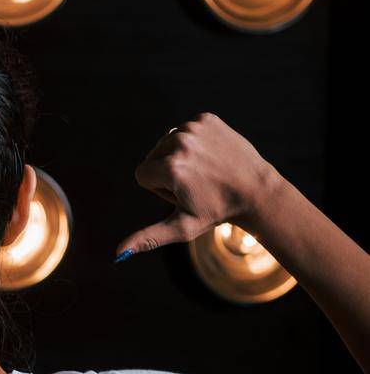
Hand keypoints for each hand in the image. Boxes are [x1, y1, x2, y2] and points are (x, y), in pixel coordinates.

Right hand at [114, 113, 278, 258]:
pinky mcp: (207, 118)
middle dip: (166, 171)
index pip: (141, 174)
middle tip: (195, 183)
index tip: (182, 194)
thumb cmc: (217, 212)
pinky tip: (210, 156)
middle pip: (153, 157)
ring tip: (203, 170)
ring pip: (167, 142)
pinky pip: (184, 131)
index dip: (158, 189)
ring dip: (179, 156)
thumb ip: (148, 238)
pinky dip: (194, 142)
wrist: (256, 190)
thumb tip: (117, 254)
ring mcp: (195, 127)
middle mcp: (180, 142)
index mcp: (171, 168)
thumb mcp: (181, 228)